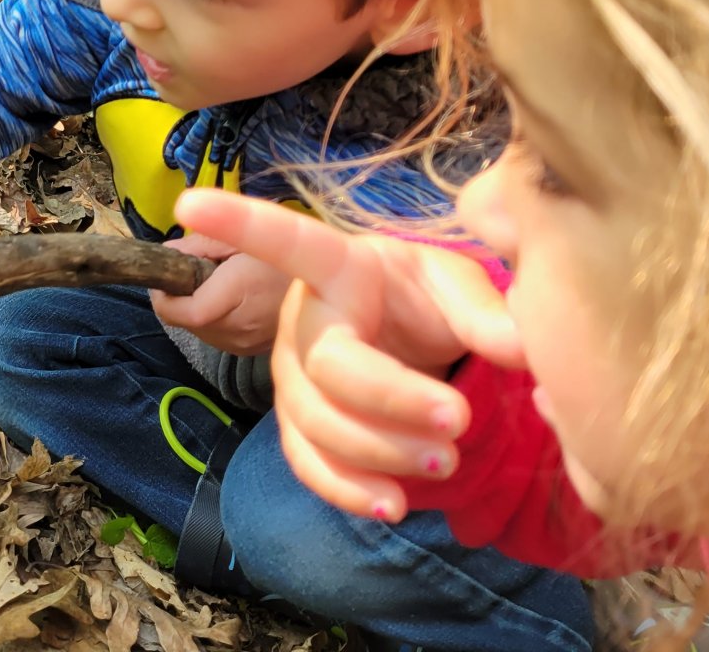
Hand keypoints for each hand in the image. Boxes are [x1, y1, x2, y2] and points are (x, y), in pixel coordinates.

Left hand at [150, 232, 292, 355]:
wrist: (340, 288)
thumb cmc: (291, 252)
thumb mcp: (243, 236)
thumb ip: (199, 246)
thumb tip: (166, 257)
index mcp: (238, 295)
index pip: (182, 312)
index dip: (163, 294)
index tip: (165, 272)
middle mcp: (239, 329)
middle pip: (186, 323)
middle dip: (180, 298)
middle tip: (195, 269)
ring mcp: (246, 347)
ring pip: (200, 332)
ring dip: (196, 309)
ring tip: (219, 283)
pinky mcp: (252, 353)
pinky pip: (218, 337)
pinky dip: (214, 320)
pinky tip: (233, 300)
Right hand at [174, 188, 522, 522]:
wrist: (413, 343)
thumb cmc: (424, 299)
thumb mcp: (459, 285)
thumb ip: (487, 312)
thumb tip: (520, 348)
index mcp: (340, 267)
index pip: (288, 241)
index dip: (239, 222)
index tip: (188, 203)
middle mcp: (305, 320)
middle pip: (327, 368)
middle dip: (391, 400)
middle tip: (457, 420)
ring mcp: (295, 377)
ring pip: (317, 424)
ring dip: (382, 452)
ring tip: (446, 460)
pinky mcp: (302, 427)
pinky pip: (308, 464)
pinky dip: (347, 490)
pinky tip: (394, 505)